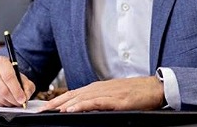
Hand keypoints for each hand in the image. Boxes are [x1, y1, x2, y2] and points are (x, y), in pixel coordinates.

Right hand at [0, 56, 35, 106]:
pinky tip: (3, 101)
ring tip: (12, 101)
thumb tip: (26, 96)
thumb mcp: (22, 78)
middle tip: (19, 103)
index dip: (16, 90)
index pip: (8, 77)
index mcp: (1, 61)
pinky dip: (0, 105)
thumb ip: (27, 86)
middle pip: (3, 89)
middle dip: (13, 99)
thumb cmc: (11, 77)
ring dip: (7, 103)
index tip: (22, 99)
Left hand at [43, 76, 163, 111]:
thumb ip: (100, 99)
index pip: (74, 93)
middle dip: (56, 102)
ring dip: (64, 104)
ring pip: (81, 98)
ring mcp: (108, 93)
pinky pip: (95, 102)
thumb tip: (85, 106)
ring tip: (51, 110)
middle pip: (73, 94)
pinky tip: (72, 109)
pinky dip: (82, 105)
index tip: (45, 106)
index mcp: (99, 87)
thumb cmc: (137, 92)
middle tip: (41, 109)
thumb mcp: (114, 94)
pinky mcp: (116, 101)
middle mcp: (100, 88)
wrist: (155, 88)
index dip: (58, 99)